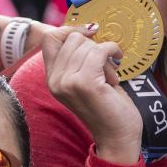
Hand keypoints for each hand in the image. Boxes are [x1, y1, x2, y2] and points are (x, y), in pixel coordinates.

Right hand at [41, 25, 142, 162]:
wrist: (117, 137)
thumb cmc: (106, 107)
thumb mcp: (85, 79)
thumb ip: (78, 58)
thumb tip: (86, 29)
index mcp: (52, 79)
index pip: (49, 38)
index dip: (71, 30)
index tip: (91, 35)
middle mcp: (55, 80)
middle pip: (71, 38)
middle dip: (93, 46)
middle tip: (105, 67)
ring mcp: (67, 82)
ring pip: (86, 44)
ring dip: (104, 54)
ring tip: (110, 75)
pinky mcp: (84, 83)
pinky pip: (99, 51)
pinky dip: (112, 52)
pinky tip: (117, 67)